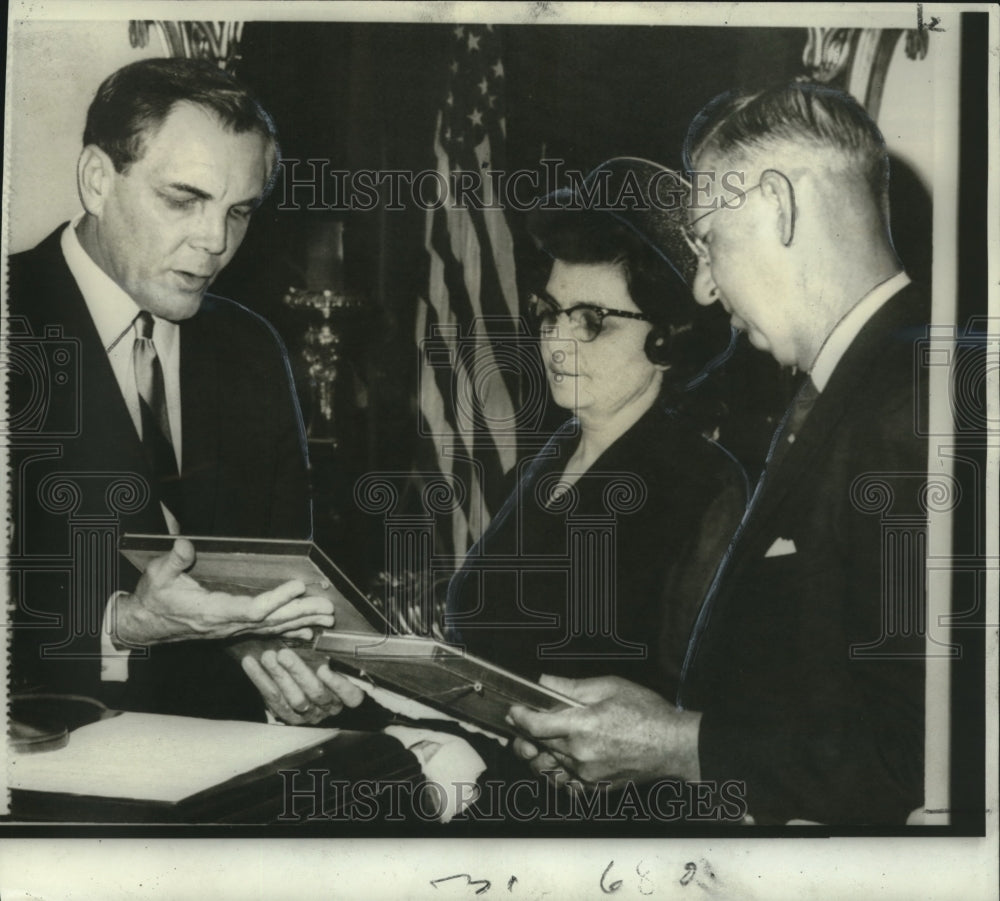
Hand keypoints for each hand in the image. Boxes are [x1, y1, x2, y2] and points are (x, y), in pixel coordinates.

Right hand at [110, 538, 334, 646]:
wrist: (145, 624)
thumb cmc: (154, 597)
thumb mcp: (158, 574)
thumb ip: (174, 560)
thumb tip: (184, 543)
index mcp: (213, 612)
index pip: (252, 609)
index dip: (277, 599)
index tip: (299, 586)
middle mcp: (228, 625)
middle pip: (272, 621)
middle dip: (301, 613)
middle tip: (328, 608)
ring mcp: (233, 630)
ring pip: (274, 628)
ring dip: (302, 622)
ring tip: (328, 618)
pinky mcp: (235, 630)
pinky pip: (267, 632)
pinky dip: (289, 631)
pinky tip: (308, 631)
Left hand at [241, 647, 364, 724]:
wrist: (303, 685)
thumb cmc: (322, 666)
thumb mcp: (331, 660)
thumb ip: (328, 656)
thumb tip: (316, 639)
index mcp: (345, 696)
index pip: (350, 696)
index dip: (337, 684)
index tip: (323, 668)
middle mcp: (328, 708)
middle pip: (316, 694)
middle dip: (299, 673)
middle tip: (284, 654)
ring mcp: (308, 715)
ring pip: (293, 698)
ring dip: (278, 676)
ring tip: (267, 656)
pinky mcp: (287, 717)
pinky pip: (272, 699)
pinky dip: (260, 679)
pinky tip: (249, 662)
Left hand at [508, 674, 701, 789]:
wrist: (673, 745)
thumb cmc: (646, 713)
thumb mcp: (609, 687)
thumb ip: (571, 686)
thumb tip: (543, 681)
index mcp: (581, 727)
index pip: (535, 725)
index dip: (519, 717)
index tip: (514, 710)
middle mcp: (580, 754)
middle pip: (537, 746)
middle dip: (526, 733)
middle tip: (524, 721)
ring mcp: (587, 774)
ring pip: (547, 766)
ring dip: (539, 753)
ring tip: (542, 740)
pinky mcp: (595, 787)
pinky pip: (565, 784)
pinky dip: (557, 772)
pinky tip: (561, 758)